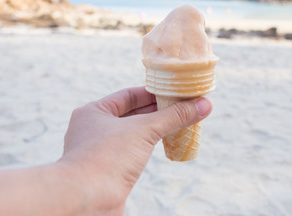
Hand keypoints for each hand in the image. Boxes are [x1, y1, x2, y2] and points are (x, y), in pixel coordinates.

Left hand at [59, 86, 212, 213]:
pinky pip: (135, 151)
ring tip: (181, 122)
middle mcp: (95, 129)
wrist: (86, 200)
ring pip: (134, 134)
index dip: (153, 92)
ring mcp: (101, 150)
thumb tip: (204, 105)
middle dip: (159, 110)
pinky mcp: (110, 170)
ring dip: (157, 128)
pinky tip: (168, 143)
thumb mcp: (143, 130)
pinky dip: (151, 146)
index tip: (175, 91)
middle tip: (184, 106)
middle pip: (133, 113)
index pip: (129, 95)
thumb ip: (173, 117)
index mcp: (94, 112)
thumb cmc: (107, 158)